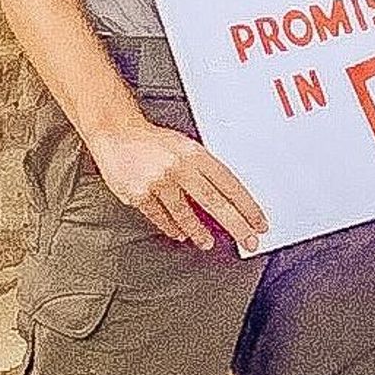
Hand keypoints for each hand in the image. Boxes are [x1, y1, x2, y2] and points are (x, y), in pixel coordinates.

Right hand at [90, 117, 268, 253]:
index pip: (229, 184)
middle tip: (248, 241)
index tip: (258, 221)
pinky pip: (160, 216)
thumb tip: (225, 200)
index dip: (247, 206)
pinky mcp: (139, 193)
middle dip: (235, 225)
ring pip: (185, 214)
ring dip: (199, 232)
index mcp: (195, 154)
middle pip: (214, 202)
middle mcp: (179, 167)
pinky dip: (171, 227)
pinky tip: (179, 233)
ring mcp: (158, 181)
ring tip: (207, 242)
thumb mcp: (185, 147)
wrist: (116, 132)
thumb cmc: (153, 141)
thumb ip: (203, 171)